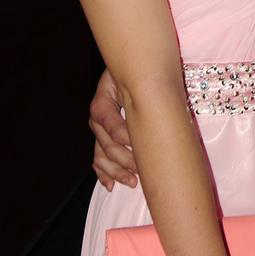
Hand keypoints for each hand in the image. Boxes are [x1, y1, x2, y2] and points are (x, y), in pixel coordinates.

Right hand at [90, 69, 136, 190]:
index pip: (110, 124)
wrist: (127, 70)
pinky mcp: (100, 139)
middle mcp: (97, 119)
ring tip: (132, 181)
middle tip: (142, 170)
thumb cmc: (132, 74)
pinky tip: (110, 185)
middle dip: (125, 160)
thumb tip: (156, 114)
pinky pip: (98, 159)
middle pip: (107, 145)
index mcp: (102, 104)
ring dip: (116, 171)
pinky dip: (103, 173)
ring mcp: (97, 131)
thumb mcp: (132, 79)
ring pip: (102, 156)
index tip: (142, 146)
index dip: (125, 137)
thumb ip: (138, 93)